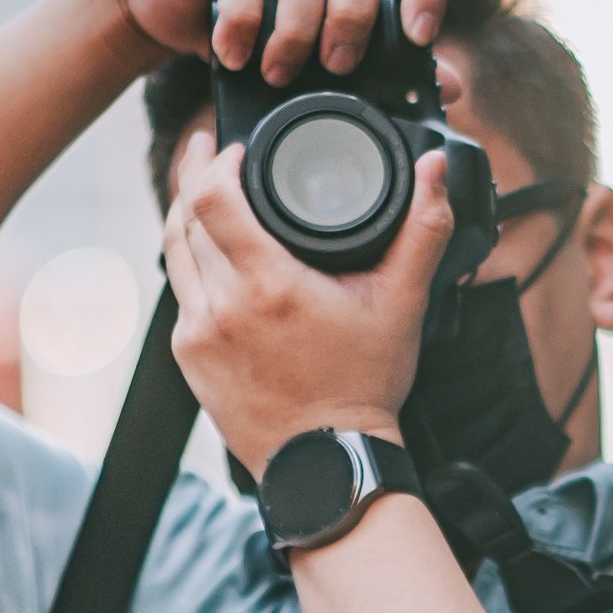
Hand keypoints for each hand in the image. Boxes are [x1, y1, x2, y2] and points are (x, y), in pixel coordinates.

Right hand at [116, 0, 446, 79]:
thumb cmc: (253, 22)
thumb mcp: (315, 40)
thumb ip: (380, 59)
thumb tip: (451, 90)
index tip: (422, 37)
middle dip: (352, 23)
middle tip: (338, 67)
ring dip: (294, 33)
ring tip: (278, 75)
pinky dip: (241, 24)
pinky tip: (232, 55)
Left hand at [165, 124, 458, 479]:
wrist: (328, 463)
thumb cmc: (364, 386)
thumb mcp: (401, 304)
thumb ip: (421, 230)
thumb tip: (436, 168)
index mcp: (268, 286)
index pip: (211, 199)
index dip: (215, 162)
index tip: (233, 148)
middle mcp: (221, 307)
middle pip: (185, 218)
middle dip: (196, 177)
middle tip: (212, 152)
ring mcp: (197, 334)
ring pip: (175, 253)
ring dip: (187, 216)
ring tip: (204, 190)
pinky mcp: (188, 356)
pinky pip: (183, 293)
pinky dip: (195, 265)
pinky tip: (214, 254)